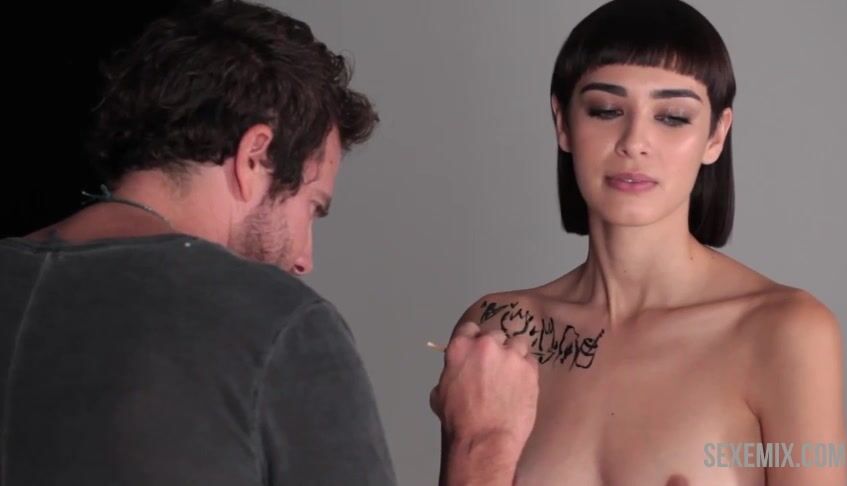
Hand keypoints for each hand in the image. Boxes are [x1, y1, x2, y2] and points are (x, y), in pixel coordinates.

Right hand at [430, 321, 539, 447]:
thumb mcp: (440, 393)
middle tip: (495, 369)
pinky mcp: (530, 369)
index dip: (475, 341)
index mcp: (460, 347)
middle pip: (495, 336)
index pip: (470, 329)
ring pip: (517, 344)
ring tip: (512, 376)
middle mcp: (486, 345)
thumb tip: (454, 375)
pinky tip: (522, 385)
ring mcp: (510, 355)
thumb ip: (450, 374)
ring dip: (514, 356)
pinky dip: (527, 370)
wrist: (484, 440)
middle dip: (496, 349)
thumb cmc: (458, 421)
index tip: (479, 352)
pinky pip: (531, 361)